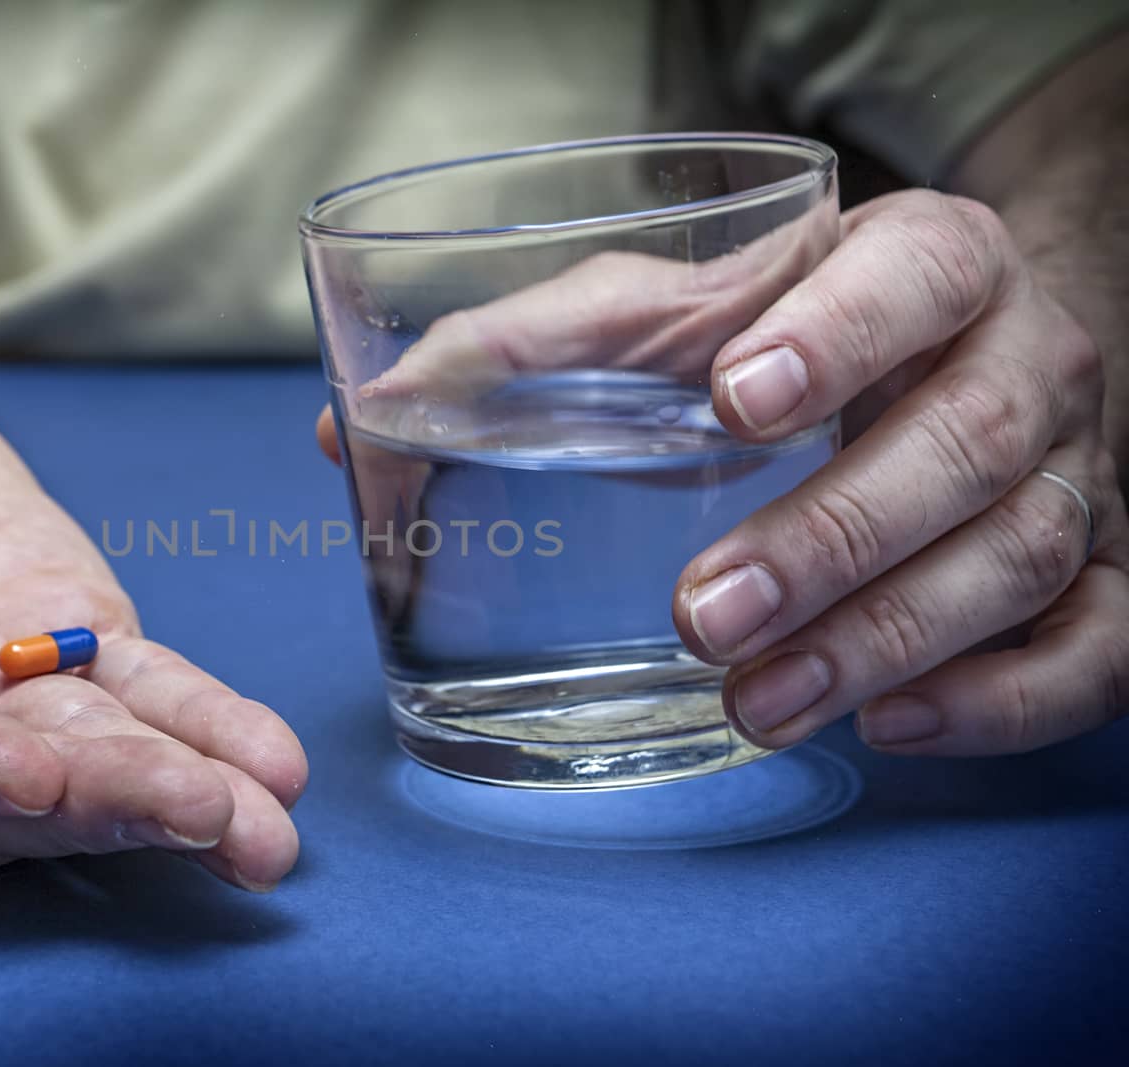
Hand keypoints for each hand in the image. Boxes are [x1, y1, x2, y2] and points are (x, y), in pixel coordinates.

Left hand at [316, 190, 1128, 754]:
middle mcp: (1021, 363)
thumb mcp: (668, 319)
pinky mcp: (1094, 580)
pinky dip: (1001, 699)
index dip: (843, 330)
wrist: (957, 366)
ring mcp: (1074, 478)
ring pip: (1020, 555)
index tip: (736, 398)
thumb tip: (350, 424)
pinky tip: (890, 725)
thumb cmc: (785, 342)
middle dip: (834, 534)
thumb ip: (525, 352)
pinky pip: (1092, 651)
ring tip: (755, 699)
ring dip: (885, 637)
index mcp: (926, 264)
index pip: (918, 270)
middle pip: (970, 439)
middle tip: (703, 612)